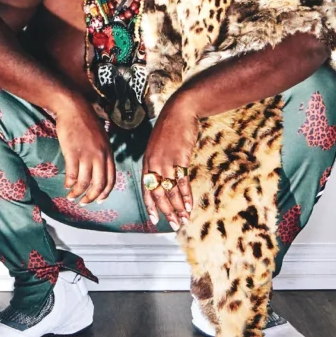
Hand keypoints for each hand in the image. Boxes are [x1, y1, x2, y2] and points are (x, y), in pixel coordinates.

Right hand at [53, 96, 115, 204]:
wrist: (74, 108)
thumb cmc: (86, 122)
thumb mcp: (101, 139)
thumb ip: (102, 154)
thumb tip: (99, 170)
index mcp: (108, 153)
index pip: (111, 179)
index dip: (105, 193)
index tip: (99, 200)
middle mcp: (100, 156)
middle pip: (99, 184)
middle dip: (91, 197)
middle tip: (84, 203)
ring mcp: (87, 155)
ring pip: (85, 183)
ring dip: (77, 193)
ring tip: (71, 196)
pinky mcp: (73, 153)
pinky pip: (73, 175)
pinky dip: (69, 183)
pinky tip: (66, 185)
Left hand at [142, 95, 198, 230]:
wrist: (179, 111)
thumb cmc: (170, 129)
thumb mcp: (158, 147)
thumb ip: (159, 163)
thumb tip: (164, 178)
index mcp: (147, 163)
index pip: (146, 189)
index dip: (150, 206)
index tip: (153, 219)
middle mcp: (154, 165)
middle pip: (157, 194)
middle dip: (165, 212)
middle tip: (172, 225)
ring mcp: (166, 163)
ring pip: (170, 192)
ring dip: (177, 208)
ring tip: (183, 220)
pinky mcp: (179, 160)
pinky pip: (182, 183)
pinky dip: (186, 196)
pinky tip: (189, 206)